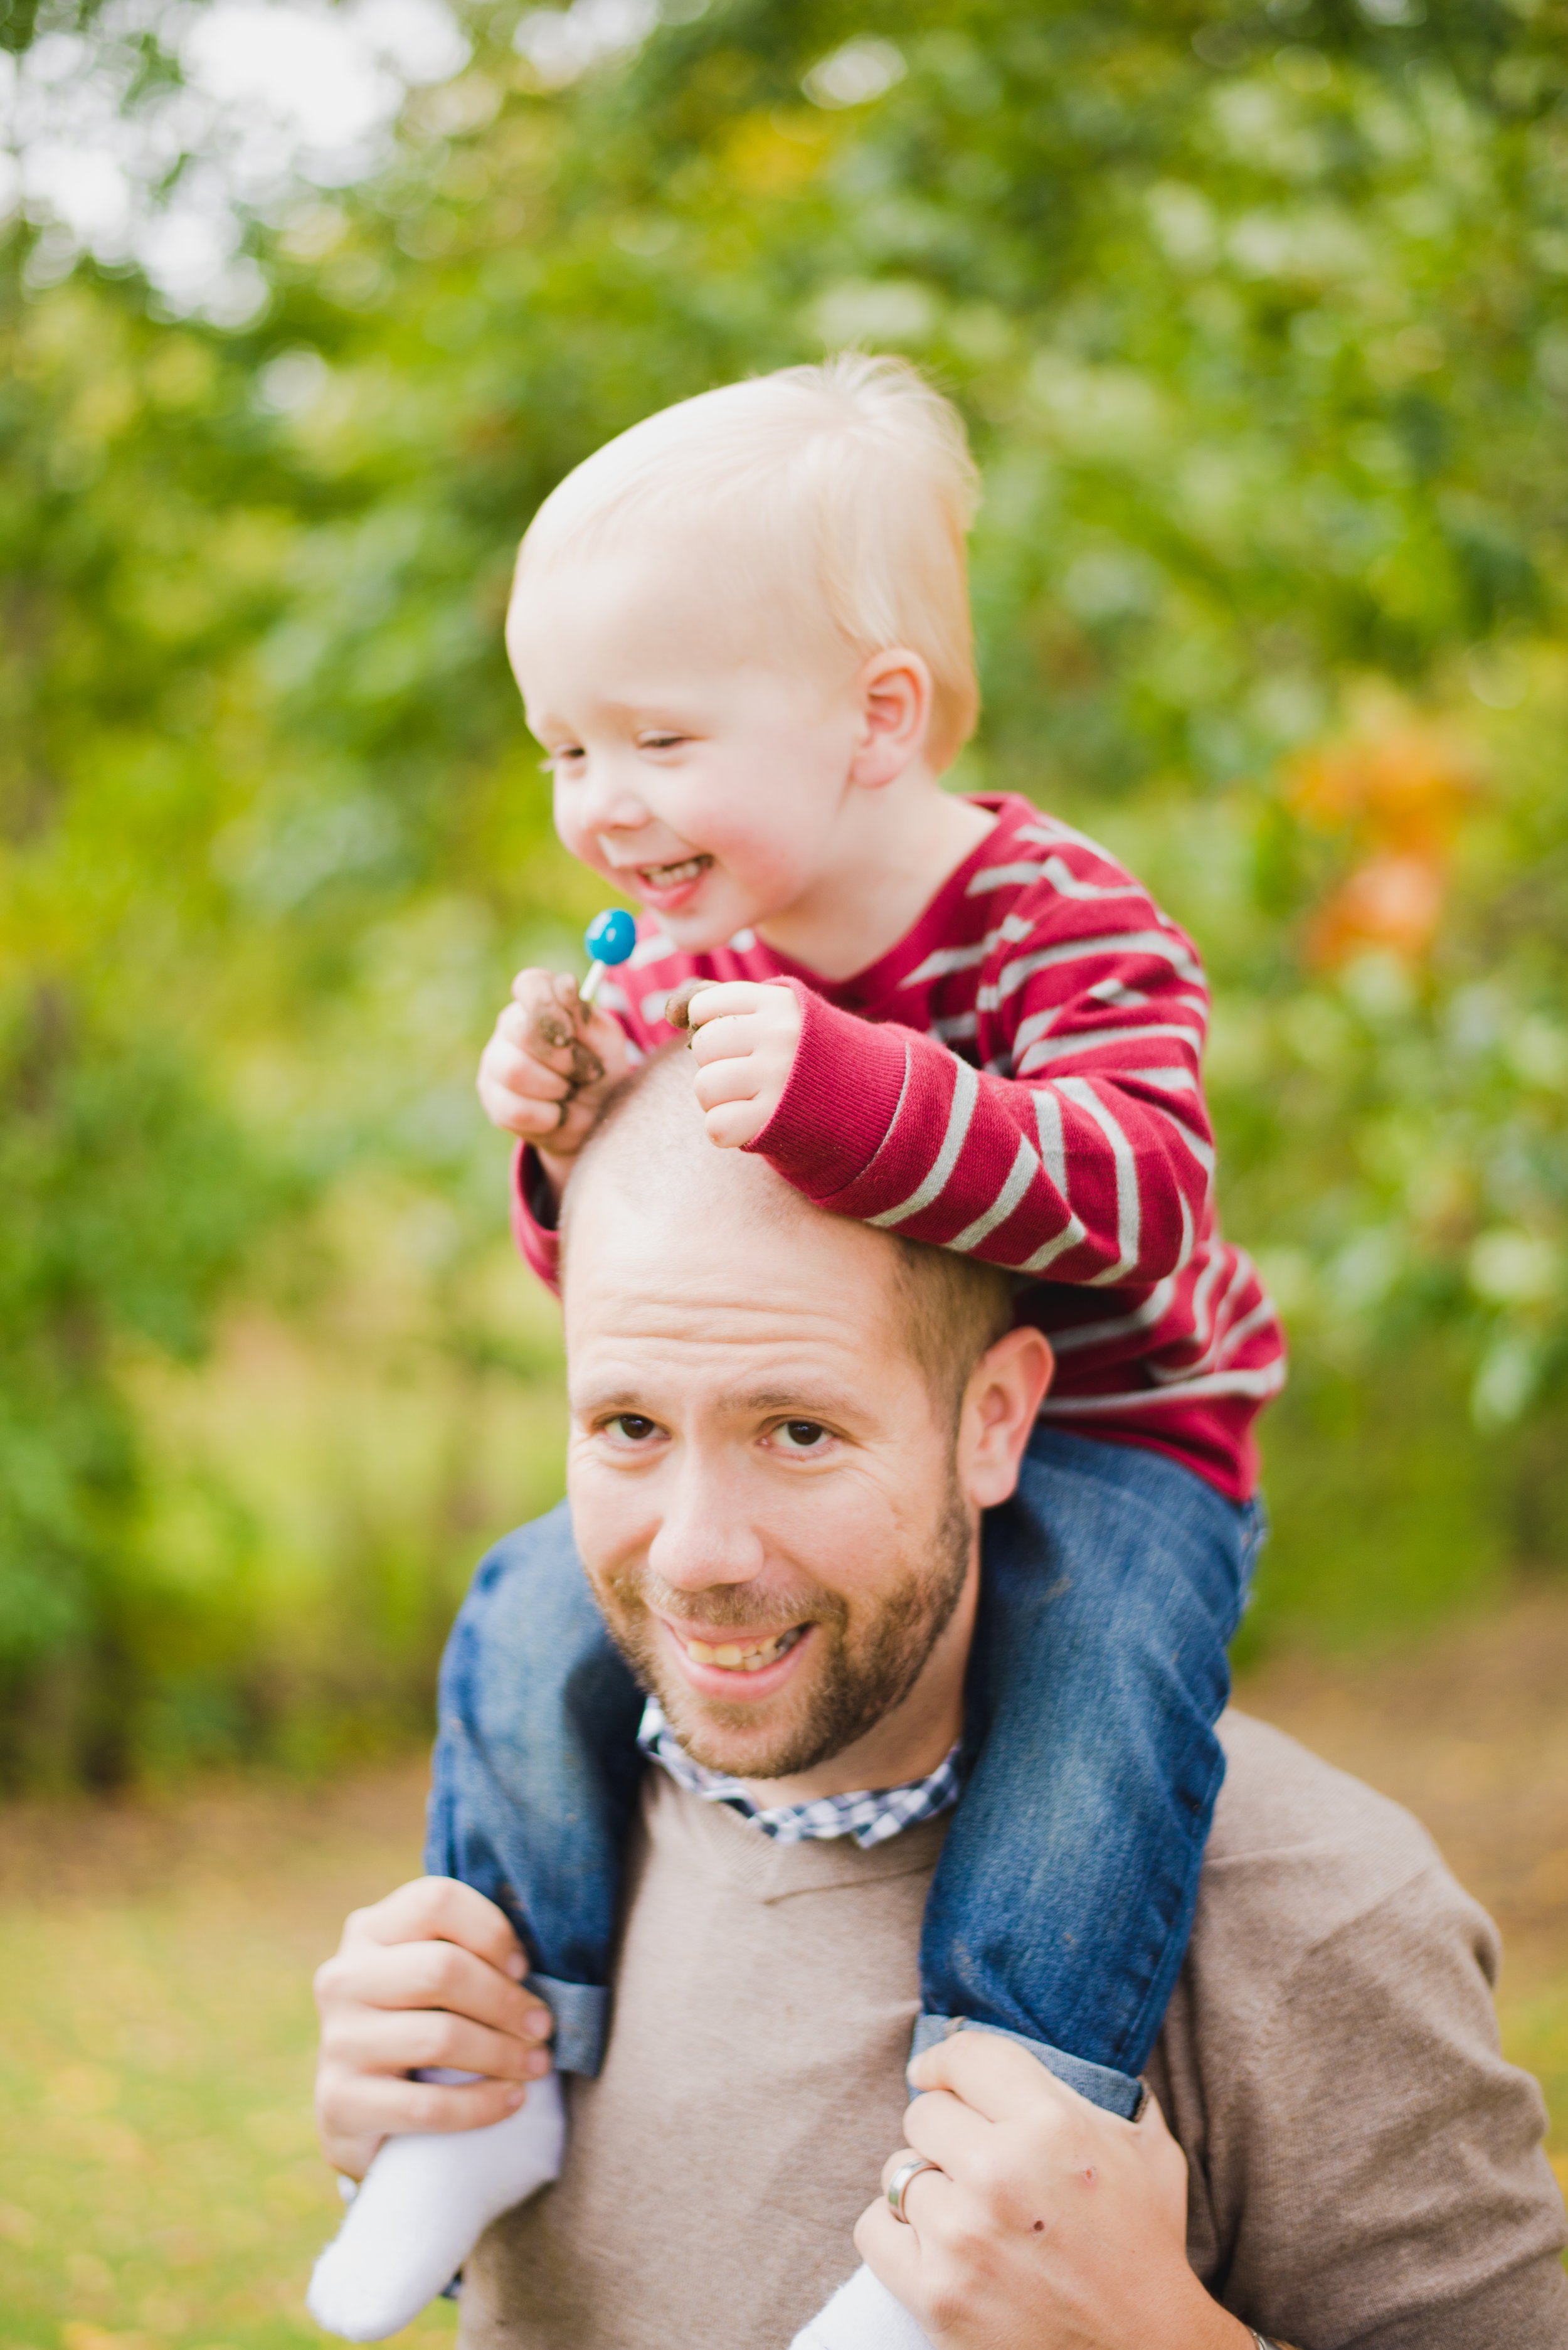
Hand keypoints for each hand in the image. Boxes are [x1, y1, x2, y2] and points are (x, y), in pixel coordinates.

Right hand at [313, 1877, 554, 2180]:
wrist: (362, 2112)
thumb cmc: (420, 2023)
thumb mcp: (432, 1976)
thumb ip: (468, 1951)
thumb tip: (532, 1962)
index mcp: (370, 1931)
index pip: (437, 1901)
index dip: (492, 1931)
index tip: (524, 1968)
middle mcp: (344, 1977)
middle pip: (443, 1969)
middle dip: (506, 2001)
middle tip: (543, 2027)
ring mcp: (338, 2041)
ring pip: (440, 2037)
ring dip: (503, 2053)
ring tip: (538, 2064)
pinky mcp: (341, 2103)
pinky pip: (428, 2106)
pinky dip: (482, 2105)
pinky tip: (513, 2100)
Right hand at [476, 969, 630, 1163]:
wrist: (597, 1115)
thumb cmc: (599, 1067)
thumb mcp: (606, 1042)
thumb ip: (586, 1017)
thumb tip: (565, 984)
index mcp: (538, 1001)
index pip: (530, 984)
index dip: (551, 1007)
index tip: (573, 1033)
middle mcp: (509, 1026)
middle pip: (522, 1032)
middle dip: (565, 1058)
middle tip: (589, 1071)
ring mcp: (495, 1064)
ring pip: (515, 1071)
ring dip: (557, 1087)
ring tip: (572, 1091)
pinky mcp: (494, 1102)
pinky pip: (517, 1109)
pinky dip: (550, 1115)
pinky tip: (560, 1112)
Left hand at [686, 980, 802, 1148]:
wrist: (872, 1101)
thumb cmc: (809, 1056)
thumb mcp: (776, 1016)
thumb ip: (722, 1004)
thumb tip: (670, 1012)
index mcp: (778, 1003)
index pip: (704, 1007)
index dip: (711, 1028)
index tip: (741, 1042)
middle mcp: (780, 1035)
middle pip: (702, 1047)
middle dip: (715, 1065)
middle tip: (747, 1075)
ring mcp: (779, 1077)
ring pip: (704, 1087)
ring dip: (718, 1100)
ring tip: (748, 1099)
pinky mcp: (776, 1118)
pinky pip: (716, 1126)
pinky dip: (725, 1130)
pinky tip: (750, 1122)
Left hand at [854, 2033, 1246, 2349]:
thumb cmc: (1145, 2246)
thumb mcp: (1145, 2148)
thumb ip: (1093, 2091)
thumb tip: (1044, 2052)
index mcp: (1053, 2124)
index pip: (965, 2056)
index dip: (945, 2062)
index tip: (935, 2073)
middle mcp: (1001, 2172)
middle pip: (923, 2113)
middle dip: (946, 2133)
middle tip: (974, 2162)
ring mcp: (963, 2236)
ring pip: (898, 2170)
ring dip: (927, 2186)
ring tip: (965, 2209)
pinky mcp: (936, 2293)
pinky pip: (873, 2226)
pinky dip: (896, 2231)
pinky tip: (934, 2241)